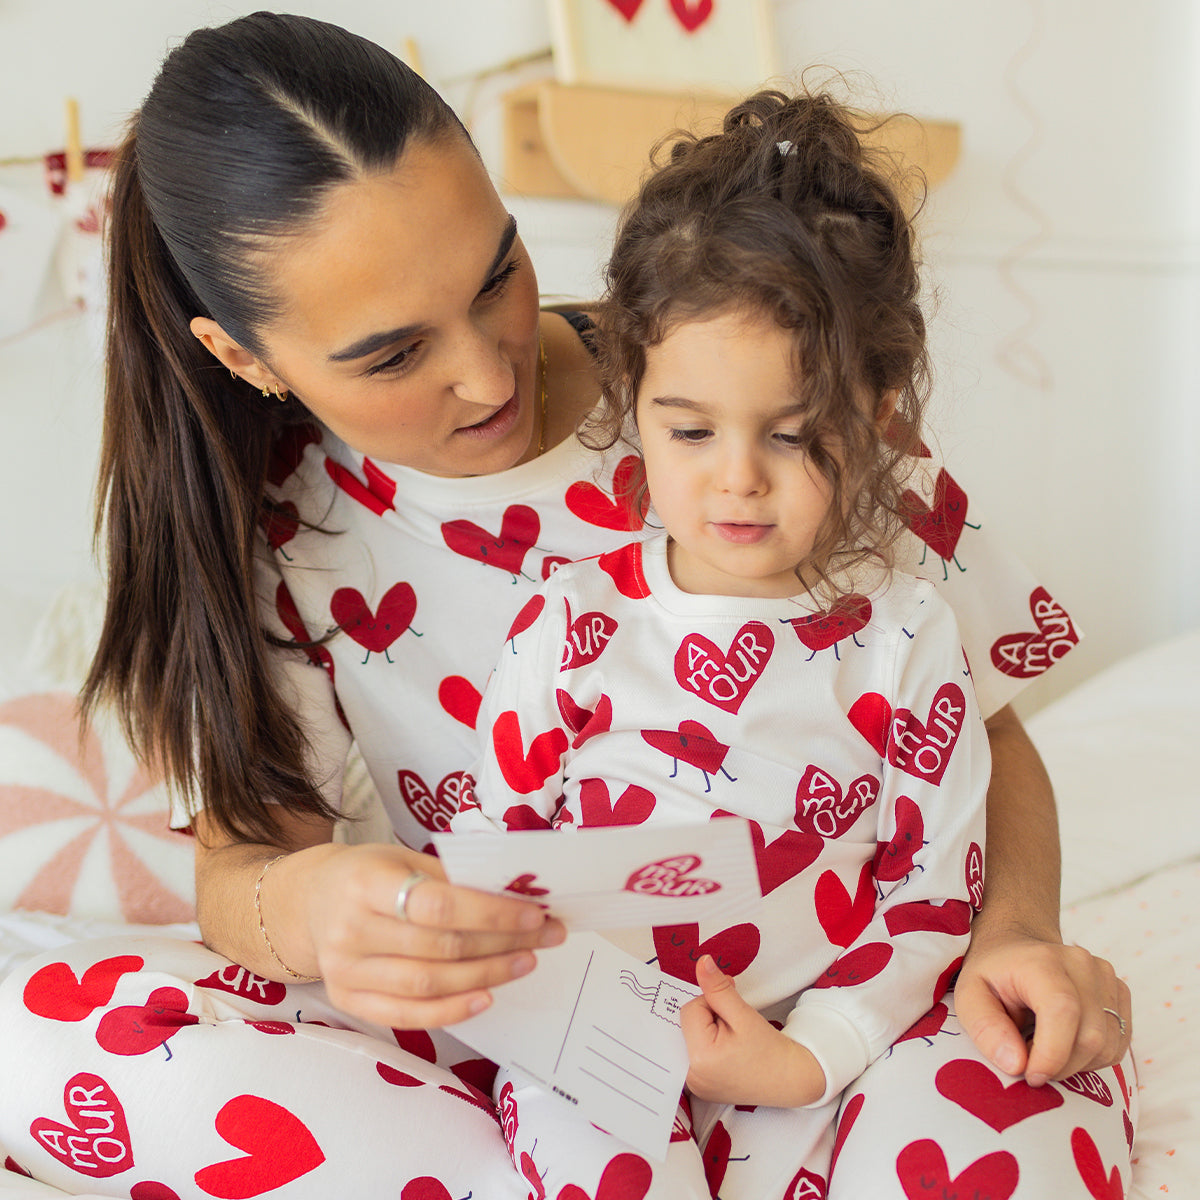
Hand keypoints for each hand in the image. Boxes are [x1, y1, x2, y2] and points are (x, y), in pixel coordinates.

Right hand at [296, 842, 565, 1029]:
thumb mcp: (404, 858)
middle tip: (546, 935)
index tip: (535, 913)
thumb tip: (518, 894)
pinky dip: (451, 1011)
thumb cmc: (369, 874)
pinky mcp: (347, 1001)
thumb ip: (453, 876)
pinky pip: (407, 1016)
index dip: (491, 913)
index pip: (439, 905)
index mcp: (365, 882)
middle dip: (503, 944)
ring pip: (429, 984)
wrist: (310, 901)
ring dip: (487, 975)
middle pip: (440, 947)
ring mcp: (345, 971)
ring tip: (526, 961)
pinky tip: (487, 996)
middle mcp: (350, 929)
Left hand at [680, 956, 825, 1106]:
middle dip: (707, 1017)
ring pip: (689, 1037)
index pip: (691, 1010)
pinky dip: (707, 1046)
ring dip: (707, 1031)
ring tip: (732, 1041)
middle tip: (733, 1026)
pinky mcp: (700, 1087)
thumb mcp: (743, 1014)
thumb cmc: (769, 1050)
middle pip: (686, 1025)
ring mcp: (695, 1085)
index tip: (733, 1013)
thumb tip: (702, 962)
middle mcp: (692, 1076)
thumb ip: (718, 988)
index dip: (712, 1003)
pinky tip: (726, 1052)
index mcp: (700, 1059)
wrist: (789, 1080)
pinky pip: (694, 1054)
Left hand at [953, 924, 1131, 1085]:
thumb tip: (1017, 1065)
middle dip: (1059, 1065)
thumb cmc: (991, 973)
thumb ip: (985, 1028)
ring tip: (1042, 1045)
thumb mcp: (968, 996)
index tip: (1031, 1076)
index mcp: (1041, 961)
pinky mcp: (1119, 992)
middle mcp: (1081, 964)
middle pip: (1090, 1037)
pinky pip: (1117, 1044)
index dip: (1052, 1054)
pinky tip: (1064, 1042)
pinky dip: (1091, 1057)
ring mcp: (1105, 976)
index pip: (1063, 1011)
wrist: (1015, 944)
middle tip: (1029, 1061)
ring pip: (1107, 1046)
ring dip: (1075, 1064)